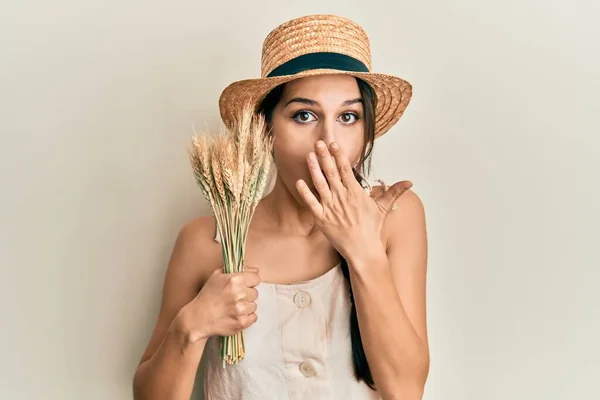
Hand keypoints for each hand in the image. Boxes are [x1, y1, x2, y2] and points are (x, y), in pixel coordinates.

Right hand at [180, 266, 259, 341]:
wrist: (197, 318)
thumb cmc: (207, 296)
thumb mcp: (217, 276)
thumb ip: (237, 269)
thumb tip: (256, 270)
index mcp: (234, 280)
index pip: (256, 278)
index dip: (249, 282)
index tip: (243, 286)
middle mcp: (239, 293)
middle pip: (255, 293)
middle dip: (246, 295)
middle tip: (234, 298)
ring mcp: (241, 309)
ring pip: (254, 305)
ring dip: (246, 307)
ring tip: (233, 308)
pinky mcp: (241, 322)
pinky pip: (253, 317)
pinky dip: (246, 318)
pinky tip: (235, 316)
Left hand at [295, 140, 411, 261]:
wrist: (363, 250)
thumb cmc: (372, 230)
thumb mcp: (383, 208)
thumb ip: (394, 192)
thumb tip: (409, 182)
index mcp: (355, 192)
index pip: (346, 169)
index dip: (339, 155)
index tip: (333, 143)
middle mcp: (342, 197)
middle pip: (331, 172)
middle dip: (324, 156)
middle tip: (318, 143)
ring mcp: (331, 207)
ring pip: (320, 184)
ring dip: (314, 169)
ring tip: (308, 155)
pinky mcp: (322, 218)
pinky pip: (311, 203)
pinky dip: (305, 192)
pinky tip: (299, 182)